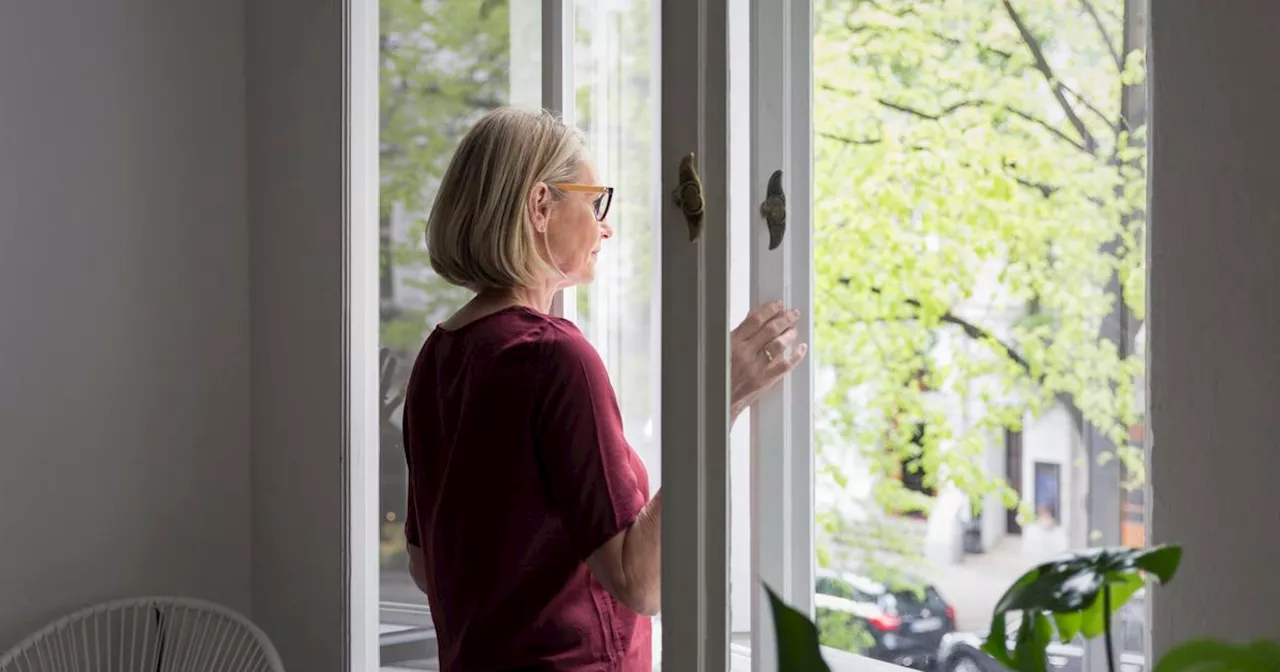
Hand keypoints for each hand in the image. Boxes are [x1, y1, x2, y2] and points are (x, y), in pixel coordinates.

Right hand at [729, 301, 806, 421]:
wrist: (717, 404)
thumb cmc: (715, 376)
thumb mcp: (720, 350)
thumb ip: (737, 335)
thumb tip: (752, 319)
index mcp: (731, 344)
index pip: (755, 320)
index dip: (769, 310)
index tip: (778, 305)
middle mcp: (744, 355)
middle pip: (771, 330)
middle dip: (785, 319)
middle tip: (793, 313)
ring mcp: (756, 369)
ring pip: (780, 345)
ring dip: (790, 334)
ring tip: (794, 329)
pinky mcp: (764, 382)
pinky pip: (785, 366)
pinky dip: (796, 355)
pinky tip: (801, 348)